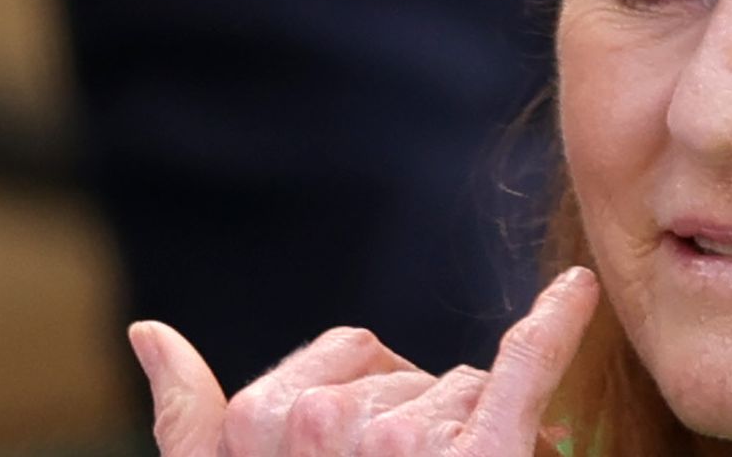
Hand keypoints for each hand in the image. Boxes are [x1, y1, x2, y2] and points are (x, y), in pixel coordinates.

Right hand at [128, 267, 598, 455]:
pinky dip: (558, 327)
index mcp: (259, 428)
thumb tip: (149, 334)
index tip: (370, 453)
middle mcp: (320, 428)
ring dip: (478, 437)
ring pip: (468, 389)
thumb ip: (191, 425)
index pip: (352, 350)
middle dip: (429, 421)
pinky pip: (522, 369)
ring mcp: (400, 448)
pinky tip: (582, 290)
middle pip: (412, 375)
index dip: (375, 390)